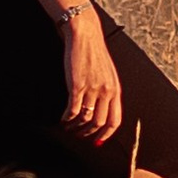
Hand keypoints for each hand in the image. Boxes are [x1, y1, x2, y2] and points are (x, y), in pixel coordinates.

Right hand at [62, 5, 121, 139]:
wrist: (85, 36)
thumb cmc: (94, 53)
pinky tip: (62, 119)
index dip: (106, 134)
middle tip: (79, 136)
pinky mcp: (76, 86)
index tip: (98, 141)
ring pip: (84, 118)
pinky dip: (66, 118)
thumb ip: (107, 92)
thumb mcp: (108, 74)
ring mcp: (91, 89)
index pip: (115, 120)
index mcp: (115, 90)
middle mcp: (106, 91)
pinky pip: (72, 110)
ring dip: (75, 127)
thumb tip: (102, 110)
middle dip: (88, 134)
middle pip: (99, 123)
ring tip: (68, 127)